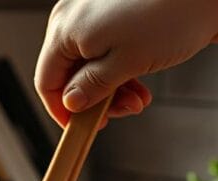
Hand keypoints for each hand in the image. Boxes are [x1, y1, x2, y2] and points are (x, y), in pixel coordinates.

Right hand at [34, 0, 217, 126]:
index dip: (61, 110)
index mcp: (66, 26)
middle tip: (122, 114)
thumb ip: (91, 87)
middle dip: (93, 100)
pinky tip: (141, 86)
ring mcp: (98, 14)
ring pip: (91, 64)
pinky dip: (121, 72)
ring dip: (111, 90)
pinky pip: (109, 52)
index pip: (47, 79)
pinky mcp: (120, 15)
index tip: (79, 130)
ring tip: (139, 101)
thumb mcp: (124, 64)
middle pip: (69, 72)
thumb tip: (70, 104)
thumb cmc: (170, 19)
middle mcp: (76, 16)